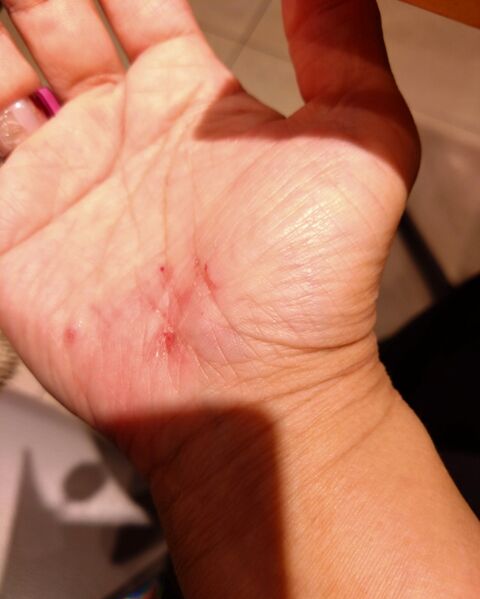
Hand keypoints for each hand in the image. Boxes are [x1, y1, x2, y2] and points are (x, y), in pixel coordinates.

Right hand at [0, 0, 417, 458]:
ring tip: (0, 7)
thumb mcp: (361, 143)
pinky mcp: (12, 236)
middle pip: (59, 26)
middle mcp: (119, 140)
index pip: (138, 1)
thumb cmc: (309, 282)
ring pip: (2, 82)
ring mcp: (61, 185)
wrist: (248, 385)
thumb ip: (344, 47)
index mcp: (189, 105)